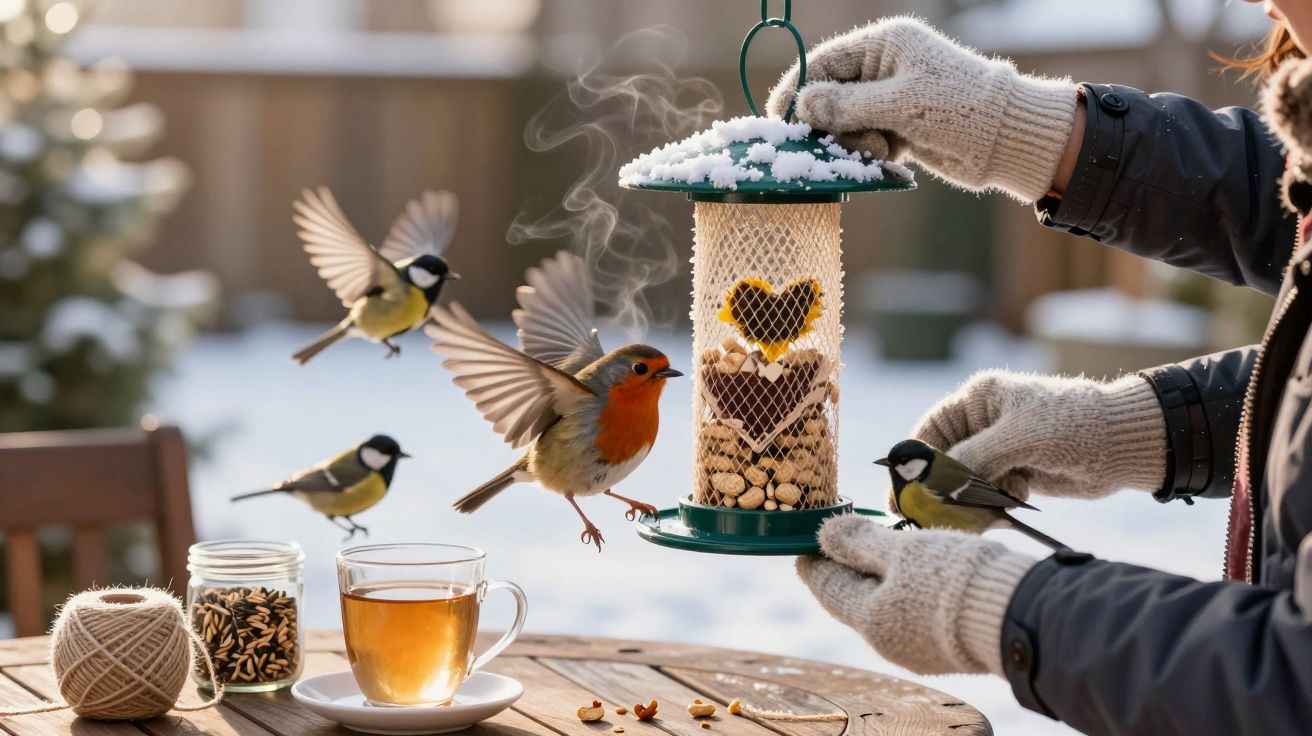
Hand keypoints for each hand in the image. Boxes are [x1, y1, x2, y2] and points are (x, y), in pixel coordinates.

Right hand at [765, 17, 1076, 202]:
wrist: (1006, 140)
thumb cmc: (958, 110)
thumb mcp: (898, 104)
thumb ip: (846, 105)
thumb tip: (802, 104)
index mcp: (885, 45)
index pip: (825, 61)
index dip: (799, 87)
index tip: (779, 116)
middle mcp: (885, 67)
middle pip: (831, 95)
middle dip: (832, 122)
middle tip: (842, 142)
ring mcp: (891, 98)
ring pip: (846, 123)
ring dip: (855, 142)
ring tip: (882, 149)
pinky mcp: (899, 127)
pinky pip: (865, 140)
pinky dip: (870, 153)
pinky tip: (892, 157)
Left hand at [798, 514, 1035, 674]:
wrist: (1015, 615)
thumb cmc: (952, 578)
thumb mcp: (901, 550)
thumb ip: (860, 542)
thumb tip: (824, 533)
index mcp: (869, 619)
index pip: (827, 588)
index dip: (815, 561)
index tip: (807, 543)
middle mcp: (888, 643)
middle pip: (854, 600)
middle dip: (846, 569)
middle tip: (841, 541)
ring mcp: (917, 651)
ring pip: (884, 609)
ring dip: (876, 579)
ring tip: (877, 551)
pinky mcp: (945, 649)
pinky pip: (910, 616)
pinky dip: (902, 592)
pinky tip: (913, 574)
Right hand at [913, 370, 1166, 500]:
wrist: (1124, 445)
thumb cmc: (1072, 425)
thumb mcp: (1018, 437)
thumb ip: (973, 457)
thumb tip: (933, 482)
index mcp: (977, 399)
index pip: (929, 431)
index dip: (914, 461)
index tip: (903, 492)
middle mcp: (982, 423)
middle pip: (943, 461)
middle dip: (942, 487)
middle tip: (933, 514)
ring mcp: (998, 450)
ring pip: (964, 483)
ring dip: (972, 498)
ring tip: (990, 504)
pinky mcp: (1014, 473)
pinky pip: (988, 494)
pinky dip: (995, 503)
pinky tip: (1017, 497)